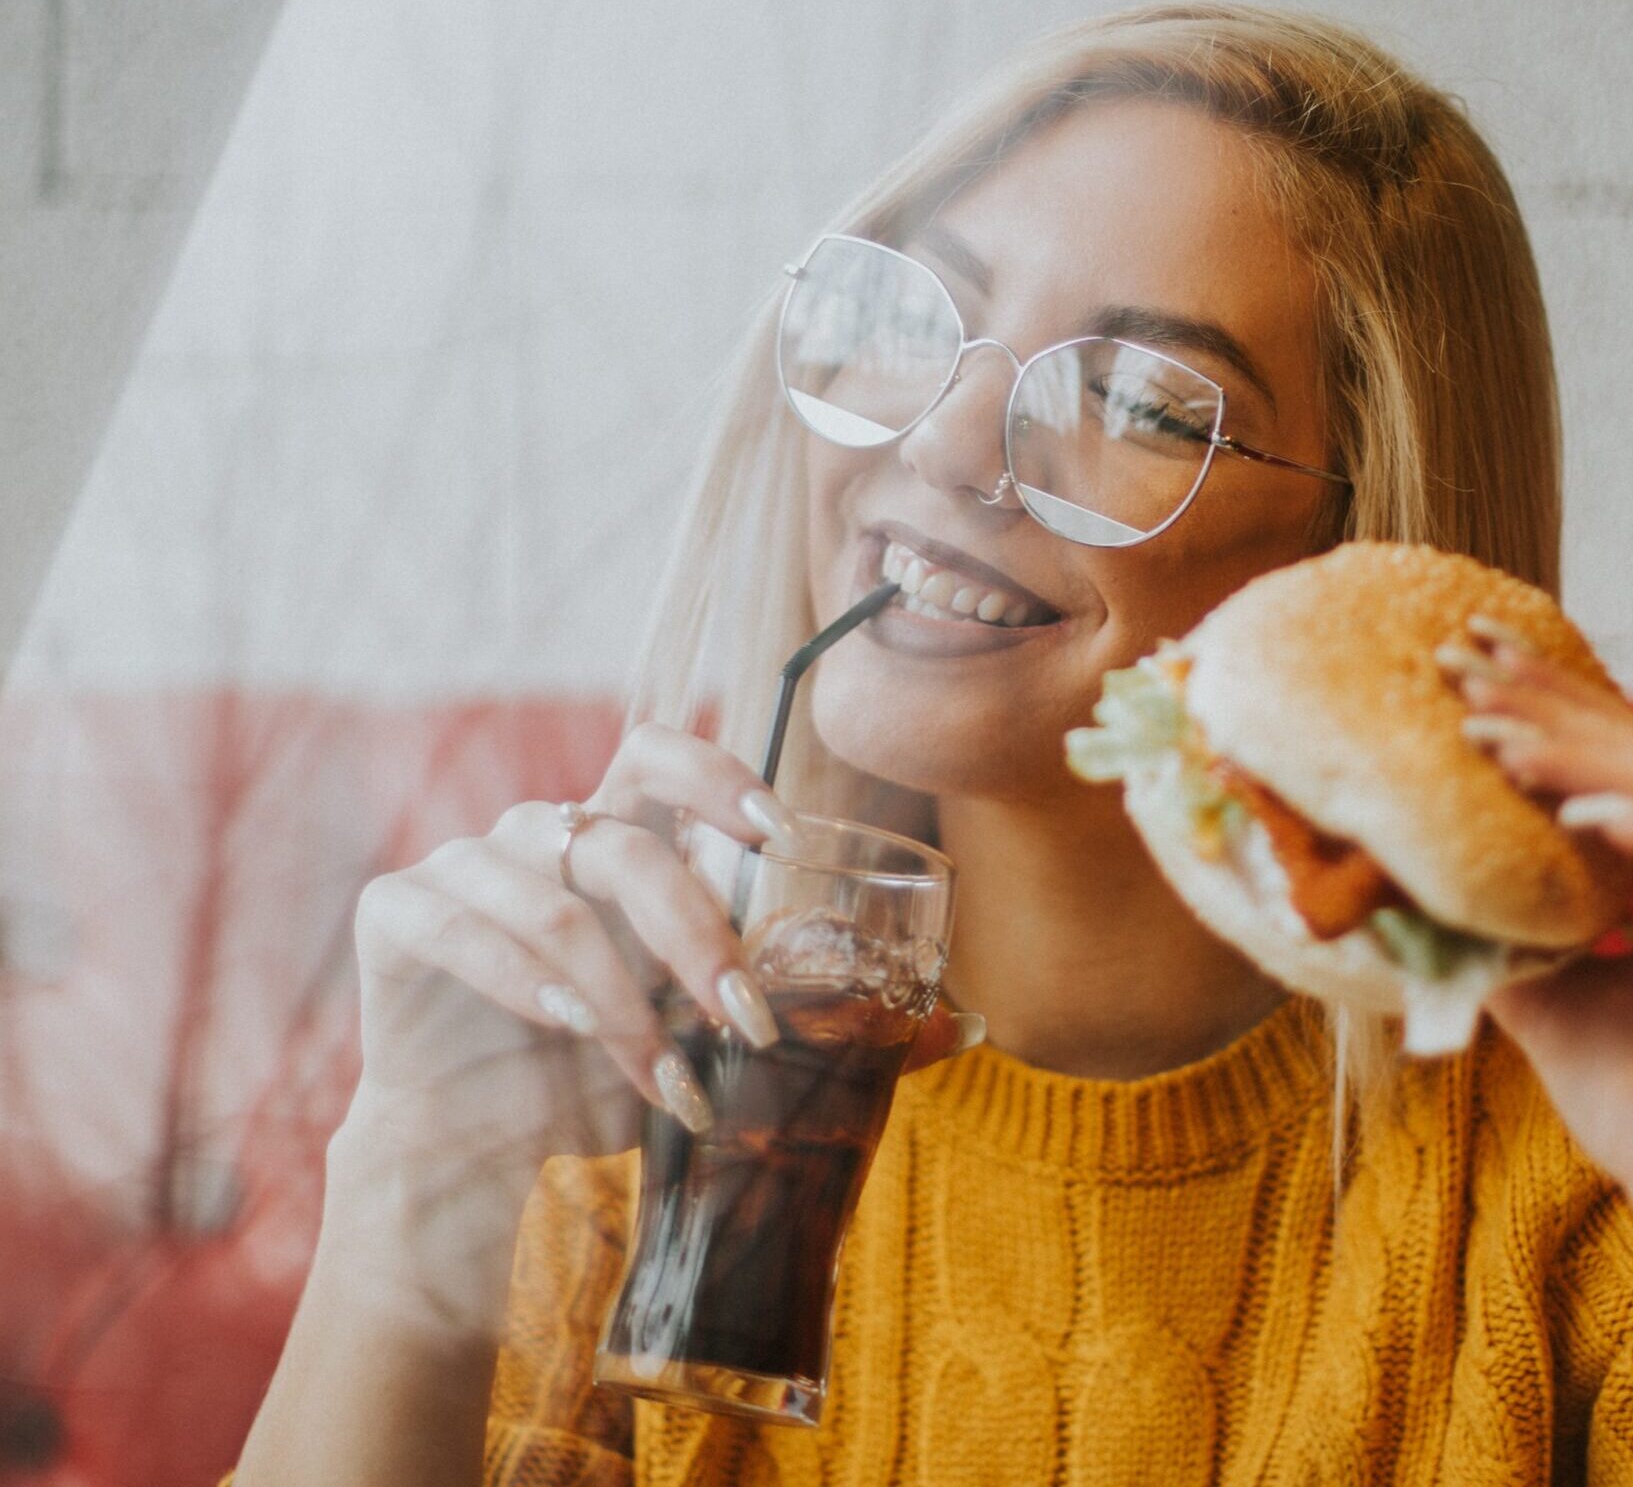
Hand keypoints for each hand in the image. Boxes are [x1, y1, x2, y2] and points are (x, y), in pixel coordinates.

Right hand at [332, 719, 973, 1325]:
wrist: (473, 1147)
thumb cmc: (602, 1077)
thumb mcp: (711, 1046)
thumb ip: (819, 1020)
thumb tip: (964, 1025)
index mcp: (615, 833)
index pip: (661, 752)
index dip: (718, 776)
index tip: (781, 836)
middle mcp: (540, 833)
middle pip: (623, 843)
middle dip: (697, 934)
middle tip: (749, 1022)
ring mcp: (463, 865)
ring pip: (553, 900)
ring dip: (621, 997)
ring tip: (671, 1081)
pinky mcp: (400, 914)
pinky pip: (460, 927)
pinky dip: (526, 983)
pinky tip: (573, 1036)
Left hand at [1445, 619, 1632, 1352]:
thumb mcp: (1548, 1001)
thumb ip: (1500, 932)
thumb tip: (1400, 879)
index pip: (1625, 770)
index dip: (1549, 713)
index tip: (1464, 670)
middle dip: (1559, 712)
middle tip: (1469, 674)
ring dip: (1601, 763)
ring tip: (1507, 749)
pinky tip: (1590, 821)